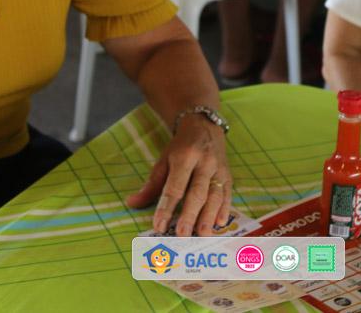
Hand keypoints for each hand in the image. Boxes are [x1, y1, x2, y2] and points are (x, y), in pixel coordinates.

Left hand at [125, 115, 231, 236]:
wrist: (204, 126)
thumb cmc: (180, 147)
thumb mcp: (163, 160)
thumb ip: (151, 185)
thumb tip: (132, 203)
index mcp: (184, 156)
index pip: (175, 186)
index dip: (167, 207)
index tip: (159, 226)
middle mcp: (204, 162)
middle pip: (197, 192)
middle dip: (190, 214)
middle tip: (182, 234)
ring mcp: (218, 169)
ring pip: (215, 195)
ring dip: (209, 216)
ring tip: (202, 235)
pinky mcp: (228, 175)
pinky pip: (228, 194)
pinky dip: (224, 210)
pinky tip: (219, 223)